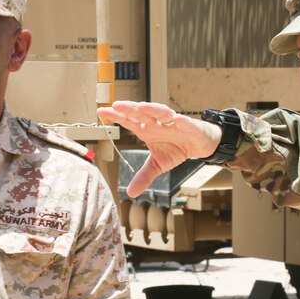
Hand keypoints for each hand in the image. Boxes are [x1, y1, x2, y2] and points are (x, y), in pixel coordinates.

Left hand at [97, 101, 222, 196]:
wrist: (198, 144)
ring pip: (161, 112)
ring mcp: (173, 122)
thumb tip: (130, 193)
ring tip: (141, 106)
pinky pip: (185, 122)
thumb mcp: (158, 165)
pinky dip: (181, 121)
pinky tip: (176, 119)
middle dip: (130, 109)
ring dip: (152, 109)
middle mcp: (158, 123)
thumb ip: (144, 176)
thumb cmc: (175, 148)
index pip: (129, 121)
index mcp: (147, 129)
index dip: (116, 116)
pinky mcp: (190, 125)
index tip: (101, 111)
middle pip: (142, 113)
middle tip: (116, 105)